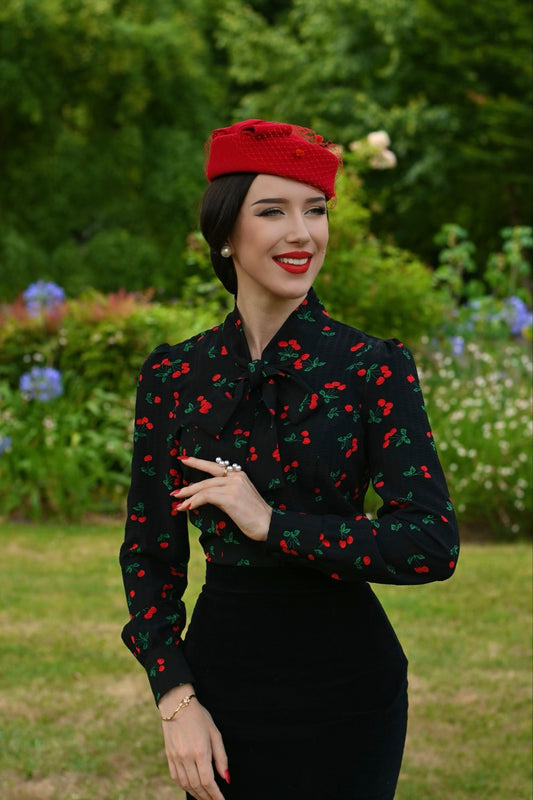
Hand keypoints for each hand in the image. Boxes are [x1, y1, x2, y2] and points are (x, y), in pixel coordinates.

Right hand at [159, 685, 228, 799]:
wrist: (177, 706)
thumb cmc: (199, 717)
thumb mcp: (215, 733)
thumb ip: (221, 757)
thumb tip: (226, 778)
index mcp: (200, 751)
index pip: (208, 782)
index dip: (215, 795)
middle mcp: (186, 758)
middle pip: (197, 786)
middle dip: (207, 798)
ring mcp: (176, 758)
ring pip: (186, 785)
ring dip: (196, 795)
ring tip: (205, 799)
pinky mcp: (169, 757)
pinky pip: (176, 778)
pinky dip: (185, 787)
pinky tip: (192, 789)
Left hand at [170, 456, 271, 541]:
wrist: (269, 524)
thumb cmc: (255, 516)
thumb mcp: (240, 498)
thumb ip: (226, 492)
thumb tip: (206, 496)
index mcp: (239, 475)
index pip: (214, 466)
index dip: (198, 462)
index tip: (184, 459)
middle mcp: (236, 477)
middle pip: (206, 478)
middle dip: (188, 486)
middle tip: (175, 492)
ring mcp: (233, 486)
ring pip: (204, 488)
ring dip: (188, 496)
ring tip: (177, 502)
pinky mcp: (230, 497)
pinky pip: (206, 496)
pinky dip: (194, 501)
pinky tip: (186, 507)